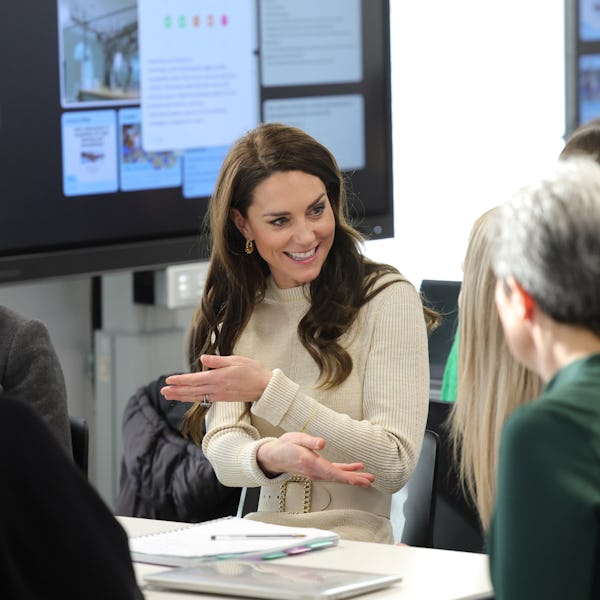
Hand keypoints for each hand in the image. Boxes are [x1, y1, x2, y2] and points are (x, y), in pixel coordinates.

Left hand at [161, 354, 272, 403]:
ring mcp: (220, 395)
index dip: (181, 380)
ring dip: (181, 396)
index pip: (195, 379)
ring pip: (196, 397)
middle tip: (163, 391)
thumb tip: (203, 358)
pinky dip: (192, 399)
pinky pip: (204, 399)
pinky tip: (187, 397)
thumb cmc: (253, 371)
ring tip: (169, 396)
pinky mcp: (223, 398)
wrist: (266, 387)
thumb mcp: (237, 360)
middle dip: (176, 391)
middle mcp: (217, 388)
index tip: (169, 380)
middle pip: (192, 390)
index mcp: (219, 377)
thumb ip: (218, 361)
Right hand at [256, 432, 374, 486]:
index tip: (359, 480)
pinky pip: (333, 473)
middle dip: (355, 480)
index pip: (332, 472)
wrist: (273, 456)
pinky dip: (345, 472)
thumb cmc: (284, 447)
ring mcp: (316, 472)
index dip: (347, 477)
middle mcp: (315, 471)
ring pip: (337, 477)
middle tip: (369, 481)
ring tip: (367, 477)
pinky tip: (354, 469)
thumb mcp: (295, 439)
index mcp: (311, 463)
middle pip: (338, 478)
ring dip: (353, 478)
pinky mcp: (317, 470)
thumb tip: (322, 443)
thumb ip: (310, 440)